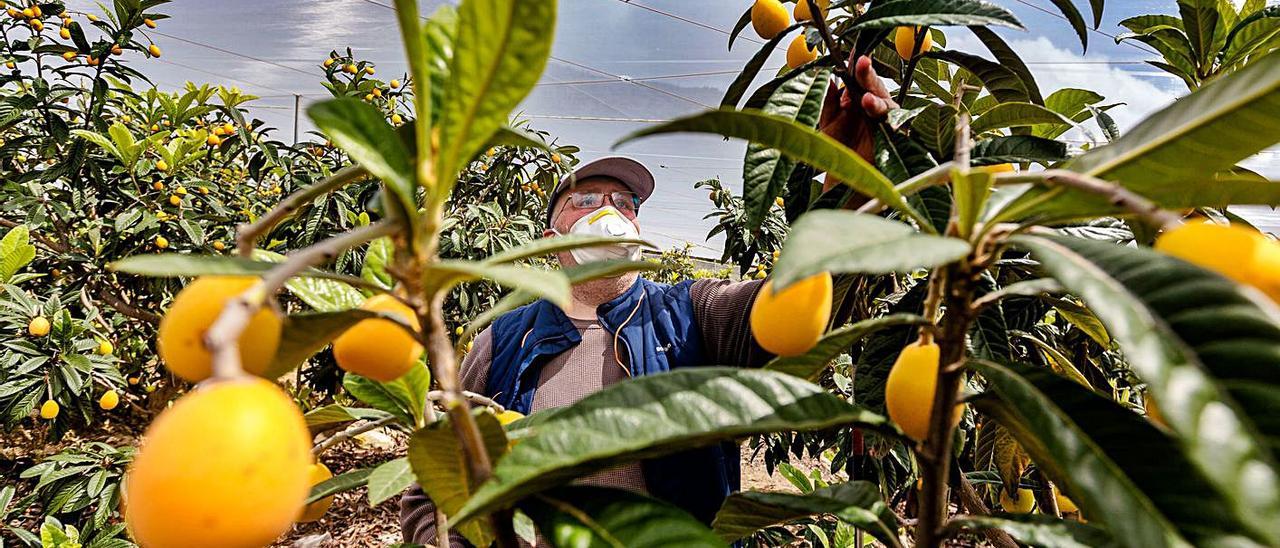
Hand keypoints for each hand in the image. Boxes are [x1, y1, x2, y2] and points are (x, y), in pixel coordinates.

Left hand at [818, 54, 897, 193]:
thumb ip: (828, 102)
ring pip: (887, 105)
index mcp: (857, 101)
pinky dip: (887, 121)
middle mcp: (874, 108)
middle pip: (875, 87)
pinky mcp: (897, 139)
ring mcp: (887, 122)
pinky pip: (896, 126)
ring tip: (866, 99)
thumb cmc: (838, 151)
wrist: (844, 183)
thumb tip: (830, 79)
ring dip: (877, 100)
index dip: (856, 65)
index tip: (851, 51)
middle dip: (868, 75)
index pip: (858, 79)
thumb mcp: (827, 124)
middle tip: (861, 62)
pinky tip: (879, 117)